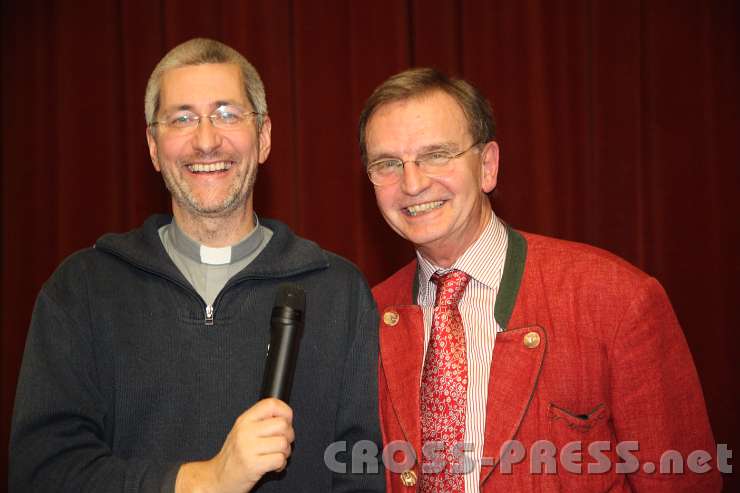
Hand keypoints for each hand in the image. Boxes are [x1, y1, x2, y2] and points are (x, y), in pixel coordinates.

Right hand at [176, 398, 293, 492]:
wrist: (218, 478)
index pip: (271, 404)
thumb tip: (285, 417)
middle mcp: (245, 431)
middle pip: (282, 424)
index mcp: (245, 420)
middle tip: (281, 443)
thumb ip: (261, 421)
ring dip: (285, 452)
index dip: (285, 412)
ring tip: (276, 455)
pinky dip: (281, 465)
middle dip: (288, 435)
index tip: (286, 421)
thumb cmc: (234, 455)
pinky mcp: (253, 465)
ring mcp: (248, 448)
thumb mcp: (243, 431)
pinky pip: (279, 460)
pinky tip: (273, 466)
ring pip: (283, 443)